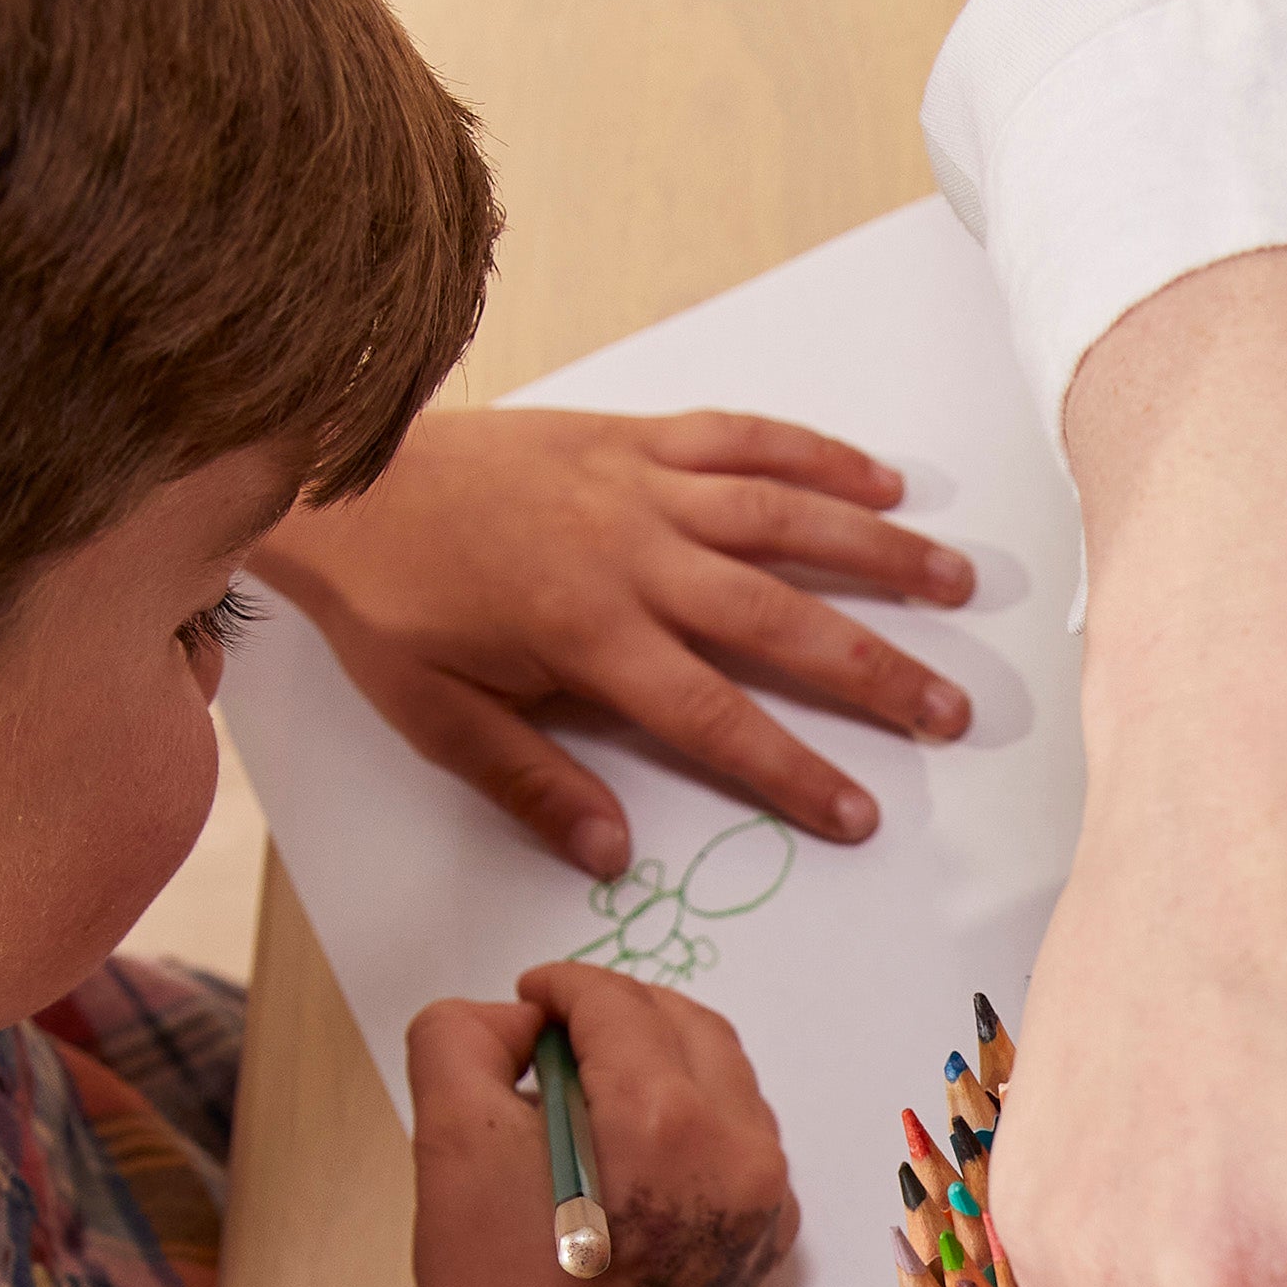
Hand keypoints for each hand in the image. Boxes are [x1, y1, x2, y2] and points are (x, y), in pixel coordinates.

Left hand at [251, 408, 976, 874]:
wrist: (330, 471)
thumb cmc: (386, 600)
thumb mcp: (434, 713)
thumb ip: (529, 781)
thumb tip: (611, 851)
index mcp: (588, 634)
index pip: (715, 718)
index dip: (793, 771)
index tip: (860, 815)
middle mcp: (632, 555)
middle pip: (779, 619)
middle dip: (875, 670)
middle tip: (951, 711)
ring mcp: (639, 486)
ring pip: (783, 517)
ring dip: (878, 549)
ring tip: (956, 583)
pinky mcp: (631, 436)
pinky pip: (740, 437)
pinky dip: (814, 451)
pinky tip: (881, 476)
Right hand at [407, 962, 792, 1286]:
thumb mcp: (448, 1142)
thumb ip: (464, 1040)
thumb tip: (517, 1020)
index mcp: (667, 1117)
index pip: (617, 1003)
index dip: (560, 987)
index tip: (526, 999)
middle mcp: (742, 1150)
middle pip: (687, 1027)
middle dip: (618, 1012)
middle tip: (553, 1033)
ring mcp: (768, 1200)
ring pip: (725, 1081)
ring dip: (660, 1061)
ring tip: (586, 1089)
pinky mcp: (771, 1241)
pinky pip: (744, 1143)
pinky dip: (694, 1119)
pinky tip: (630, 1150)